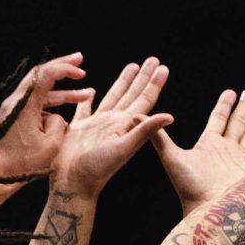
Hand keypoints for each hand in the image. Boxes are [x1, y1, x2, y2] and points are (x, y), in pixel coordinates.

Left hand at [0, 53, 93, 219]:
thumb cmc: (23, 164)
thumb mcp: (51, 145)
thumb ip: (59, 123)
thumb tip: (56, 115)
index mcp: (23, 105)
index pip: (45, 75)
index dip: (65, 69)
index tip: (81, 71)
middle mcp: (16, 102)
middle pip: (40, 75)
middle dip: (63, 67)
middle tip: (80, 60)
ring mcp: (14, 109)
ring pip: (41, 92)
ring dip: (63, 93)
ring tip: (85, 95)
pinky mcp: (14, 117)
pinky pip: (36, 104)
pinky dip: (52, 104)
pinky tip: (67, 111)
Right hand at [53, 57, 173, 197]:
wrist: (72, 184)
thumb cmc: (97, 169)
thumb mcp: (124, 148)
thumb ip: (145, 130)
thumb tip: (171, 116)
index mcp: (124, 124)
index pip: (144, 99)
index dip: (154, 84)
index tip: (163, 67)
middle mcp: (113, 122)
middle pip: (132, 94)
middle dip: (142, 77)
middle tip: (153, 59)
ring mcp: (96, 125)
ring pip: (112, 97)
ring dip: (122, 82)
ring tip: (131, 66)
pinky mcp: (78, 129)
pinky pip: (83, 108)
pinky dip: (86, 98)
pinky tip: (89, 90)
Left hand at [152, 87, 244, 211]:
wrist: (209, 214)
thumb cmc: (189, 188)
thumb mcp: (171, 157)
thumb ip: (157, 137)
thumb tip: (132, 117)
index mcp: (210, 145)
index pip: (218, 119)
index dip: (225, 105)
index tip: (231, 91)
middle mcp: (226, 152)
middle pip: (236, 124)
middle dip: (243, 108)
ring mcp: (240, 164)